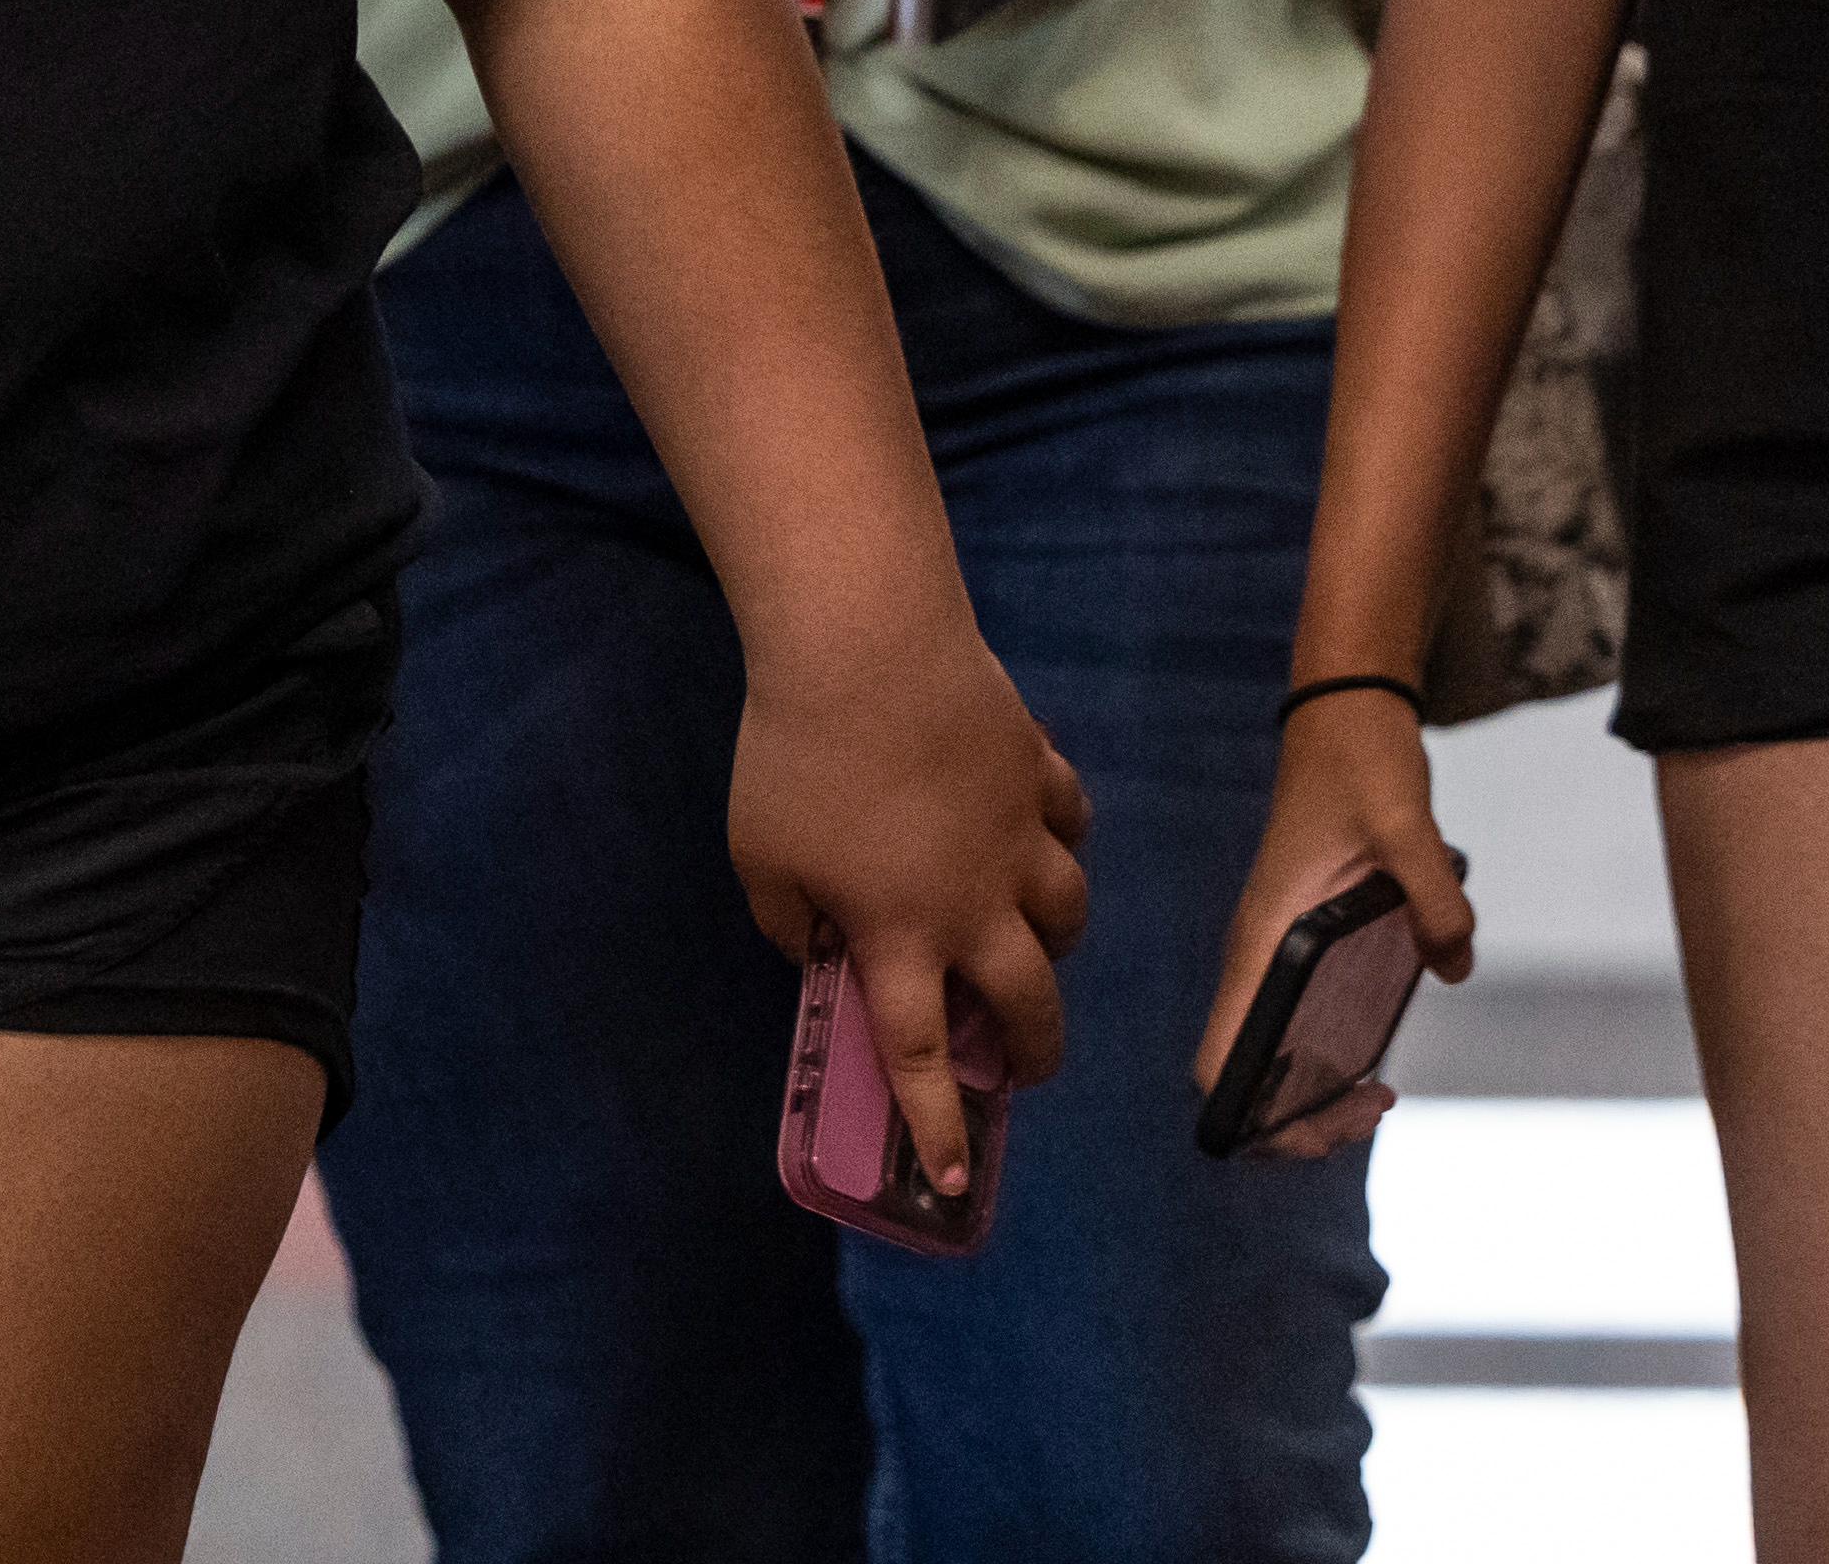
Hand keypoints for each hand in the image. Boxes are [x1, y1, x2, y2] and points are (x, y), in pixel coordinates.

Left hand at [726, 627, 1091, 1203]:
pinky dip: (1060, 836)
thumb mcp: (758, 856)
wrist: (866, 649)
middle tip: (1025, 1068)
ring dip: (1055, 943)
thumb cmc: (796, 758)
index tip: (948, 1178)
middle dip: (1035, 1051)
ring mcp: (1017, 836)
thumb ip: (787, 920)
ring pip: (1070, 915)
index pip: (919, 1054)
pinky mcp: (1037, 772)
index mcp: (900, 935)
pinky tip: (1038, 831)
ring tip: (1030, 944)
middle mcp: (975, 902)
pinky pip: (1069, 821)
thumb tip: (818, 948)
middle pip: (1029, 1000)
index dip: (936, 1123)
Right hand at [1199, 687, 1473, 1161]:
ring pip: (1268, 1054)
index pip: (1220, 1062)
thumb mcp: (1407, 828)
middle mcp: (1258, 955)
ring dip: (1312, 1092)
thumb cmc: (1360, 763)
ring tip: (1377, 1094)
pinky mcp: (1300, 939)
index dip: (1259, 1118)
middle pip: (1242, 1077)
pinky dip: (1324, 1055)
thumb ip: (1434, 901)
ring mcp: (1275, 950)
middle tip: (1375, 1106)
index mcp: (1262, 940)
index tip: (1334, 1112)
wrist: (1345, 714)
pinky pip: (1294, 1021)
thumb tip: (1454, 967)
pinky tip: (1376, 1052)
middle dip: (1299, 1120)